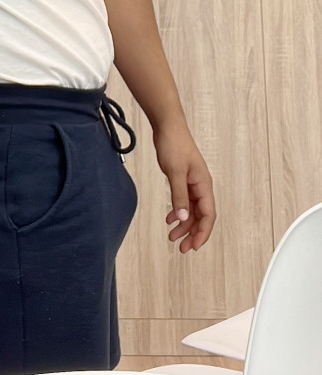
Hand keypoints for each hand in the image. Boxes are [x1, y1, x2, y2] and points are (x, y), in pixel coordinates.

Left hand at [153, 121, 215, 252]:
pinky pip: (184, 201)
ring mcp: (192, 182)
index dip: (202, 233)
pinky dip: (178, 211)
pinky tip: (170, 218)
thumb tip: (184, 218)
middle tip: (182, 248)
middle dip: (193, 233)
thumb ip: (179, 196)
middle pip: (201, 216)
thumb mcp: (175, 172)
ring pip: (192, 210)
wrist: (167, 126)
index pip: (208, 215)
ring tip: (172, 237)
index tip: (194, 246)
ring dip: (184, 224)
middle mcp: (200, 185)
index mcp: (204, 184)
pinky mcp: (183, 179)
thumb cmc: (174, 143)